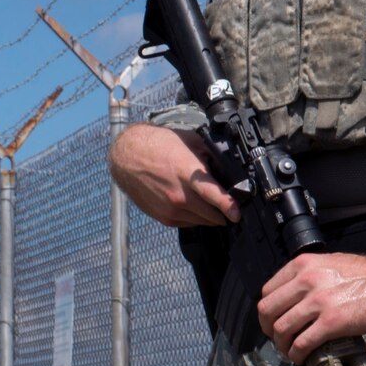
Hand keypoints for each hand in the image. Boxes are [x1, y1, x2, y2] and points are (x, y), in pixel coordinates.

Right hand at [108, 124, 240, 227]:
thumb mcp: (191, 142)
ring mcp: (169, 208)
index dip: (228, 206)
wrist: (127, 157)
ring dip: (210, 217)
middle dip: (224, 214)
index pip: (212, 194)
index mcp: (187, 174)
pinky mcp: (161, 216)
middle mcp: (178, 195)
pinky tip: (197, 208)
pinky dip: (195, 219)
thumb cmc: (158, 145)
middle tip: (232, 210)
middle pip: (210, 214)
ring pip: (200, 221)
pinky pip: (186, 223)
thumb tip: (227, 167)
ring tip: (215, 208)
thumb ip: (210, 156)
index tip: (237, 214)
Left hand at [257, 249, 365, 364]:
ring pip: (281, 329)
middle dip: (268, 330)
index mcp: (303, 265)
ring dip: (282, 345)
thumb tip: (295, 296)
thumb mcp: (329, 263)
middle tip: (278, 339)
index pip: (267, 291)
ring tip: (290, 351)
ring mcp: (318, 302)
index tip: (274, 321)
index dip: (268, 311)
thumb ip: (309, 275)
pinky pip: (302, 343)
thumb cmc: (365, 273)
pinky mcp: (331, 322)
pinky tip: (302, 357)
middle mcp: (306, 281)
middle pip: (268, 311)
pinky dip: (297, 354)